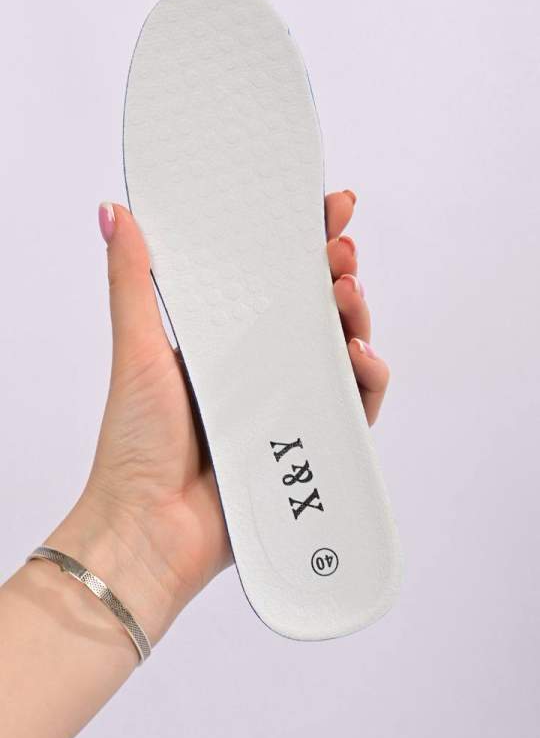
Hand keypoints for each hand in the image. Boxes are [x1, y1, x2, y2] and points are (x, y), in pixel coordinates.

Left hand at [45, 191, 389, 645]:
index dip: (302, 244)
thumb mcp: (135, 349)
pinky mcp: (308, 444)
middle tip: (341, 250)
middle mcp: (257, 368)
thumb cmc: (135, 443)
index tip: (328, 209)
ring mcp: (286, 405)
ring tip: (347, 296)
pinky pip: (353, 405)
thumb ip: (133, 280)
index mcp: (222, 340)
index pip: (269, 280)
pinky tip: (358, 357)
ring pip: (339, 351)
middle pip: (313, 310)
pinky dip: (366, 379)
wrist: (150, 529)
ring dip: (354, 318)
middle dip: (336, 274)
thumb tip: (113, 211)